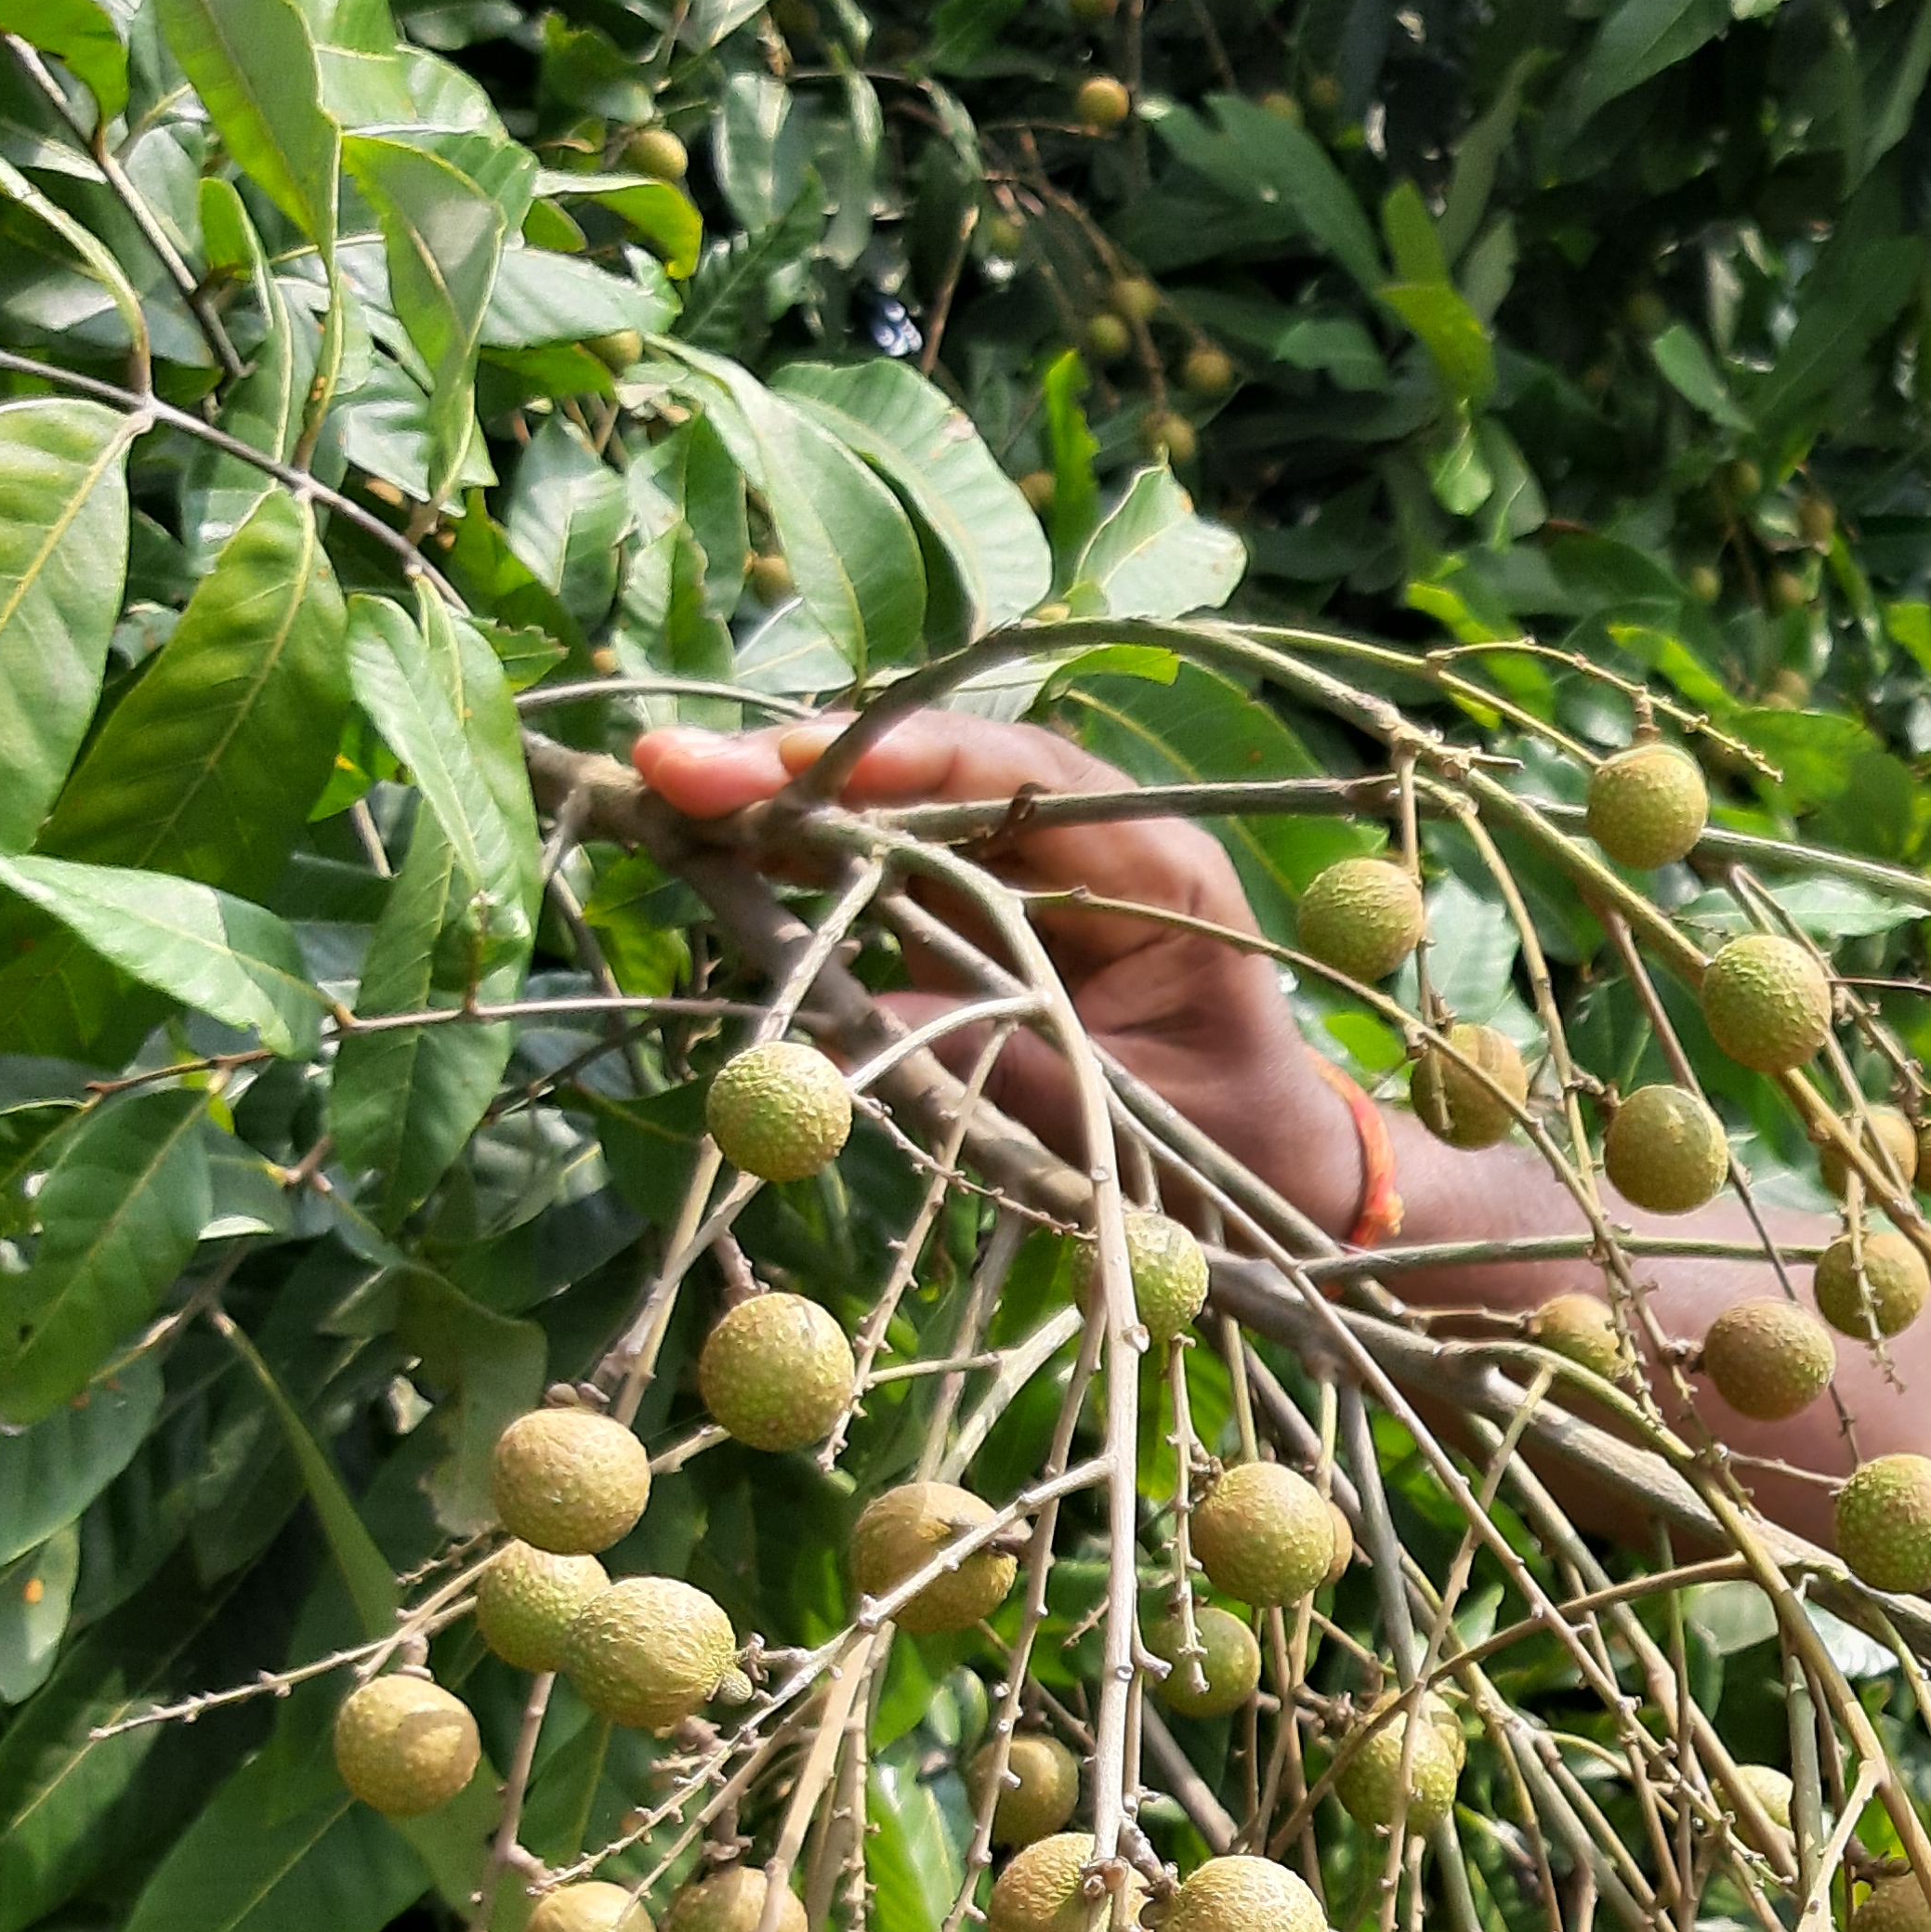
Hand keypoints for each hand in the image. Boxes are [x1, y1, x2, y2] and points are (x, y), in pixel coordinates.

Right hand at [628, 710, 1369, 1231]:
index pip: (1016, 778)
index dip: (896, 765)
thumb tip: (841, 1029)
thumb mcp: (1127, 1128)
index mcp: (1159, 868)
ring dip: (777, 804)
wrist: (1271, 1166)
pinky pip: (876, 863)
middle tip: (668, 770)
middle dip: (800, 772)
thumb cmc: (1228, 1143)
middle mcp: (1089, 839)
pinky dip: (792, 855)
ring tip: (659, 795)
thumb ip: (997, 1075)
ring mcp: (1024, 867)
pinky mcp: (975, 909)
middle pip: (930, 772)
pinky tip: (703, 843)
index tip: (789, 768)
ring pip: (890, 807)